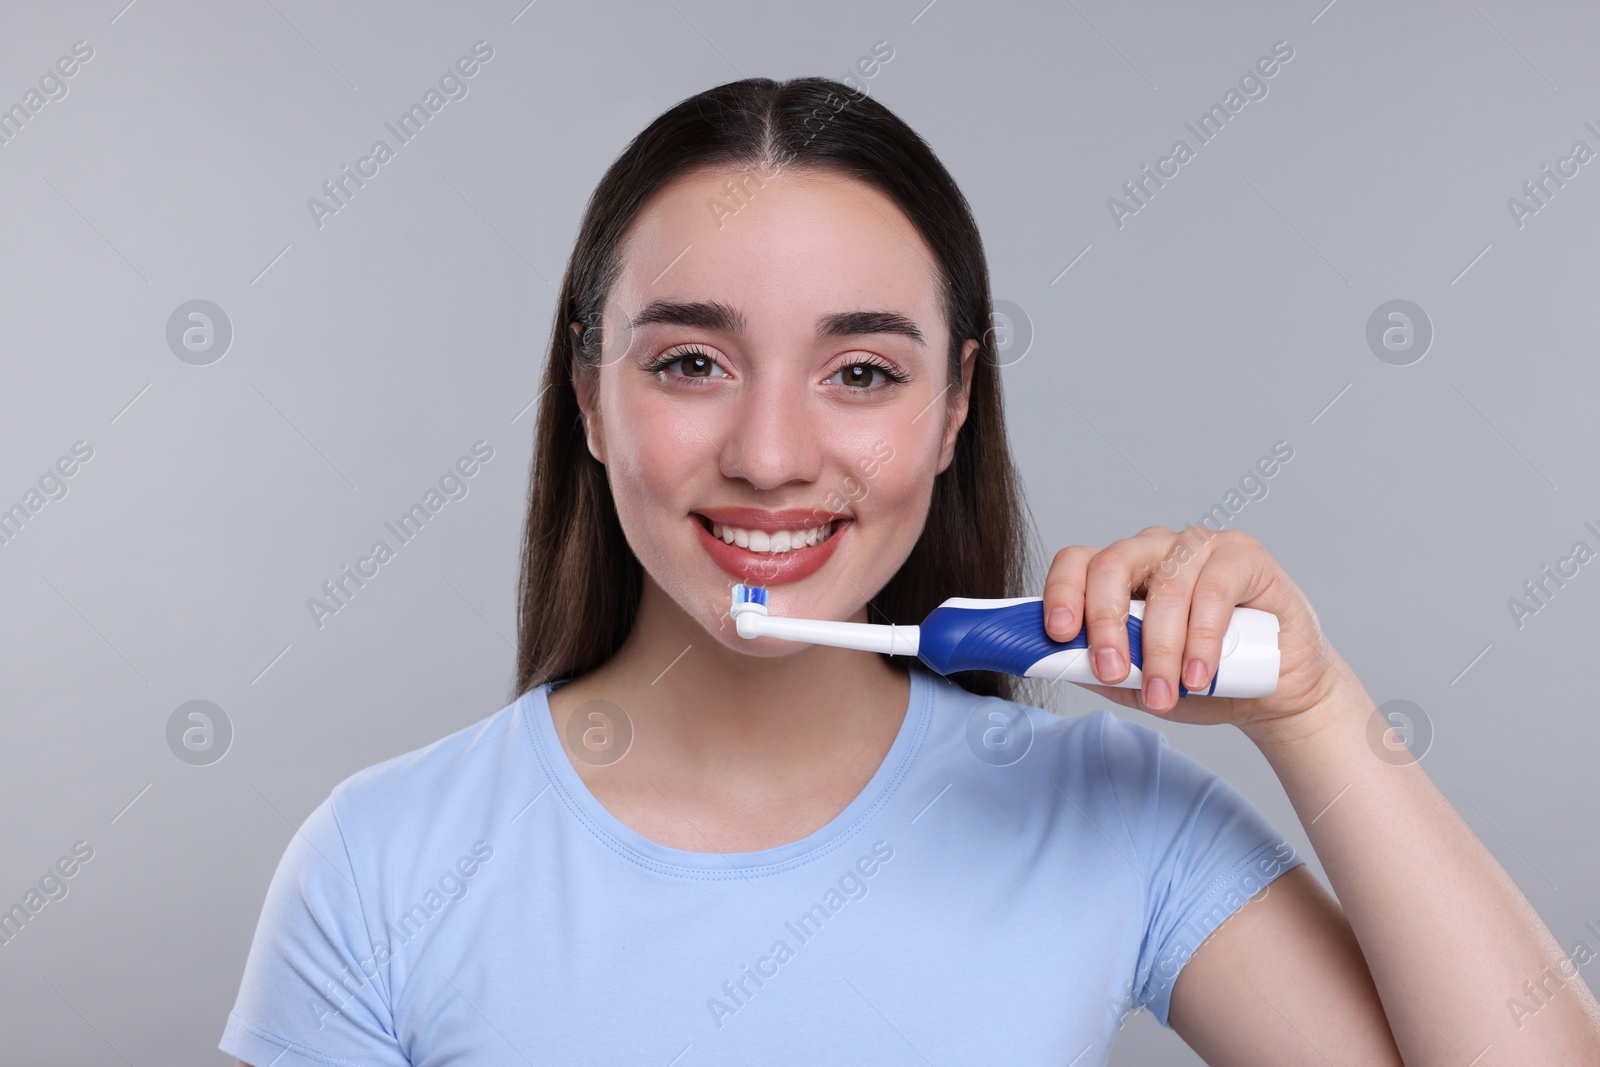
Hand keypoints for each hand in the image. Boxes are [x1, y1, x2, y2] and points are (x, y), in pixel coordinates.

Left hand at [1041, 526, 1350, 735]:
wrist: (1273, 691)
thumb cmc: (1202, 680)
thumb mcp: (1139, 682)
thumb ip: (1102, 669)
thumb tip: (1060, 664)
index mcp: (1120, 573)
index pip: (1078, 563)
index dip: (1062, 593)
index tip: (1059, 634)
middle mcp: (1154, 551)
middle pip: (1111, 565)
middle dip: (1107, 623)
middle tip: (1112, 671)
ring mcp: (1198, 547)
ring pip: (1166, 585)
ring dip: (1160, 647)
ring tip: (1164, 693)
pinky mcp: (1243, 554)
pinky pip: (1214, 591)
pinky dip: (1202, 639)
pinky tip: (1199, 676)